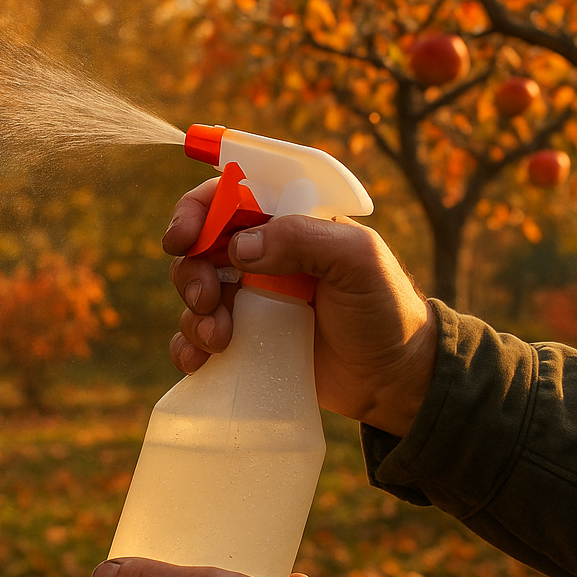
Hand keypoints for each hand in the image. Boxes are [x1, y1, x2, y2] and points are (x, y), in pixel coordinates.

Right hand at [164, 179, 437, 436]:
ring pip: (195, 292)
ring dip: (193, 314)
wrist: (393, 379)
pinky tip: (199, 361)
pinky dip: (188, 346)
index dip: (197, 210)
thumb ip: (304, 239)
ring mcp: (251, 299)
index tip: (183, 239)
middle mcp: (264, 256)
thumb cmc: (385, 309)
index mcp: (288, 223)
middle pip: (200, 247)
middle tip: (206, 300)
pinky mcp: (246, 339)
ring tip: (218, 340)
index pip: (228, 197)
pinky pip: (198, 336)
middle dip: (191, 271)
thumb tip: (239, 247)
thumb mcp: (358, 261)